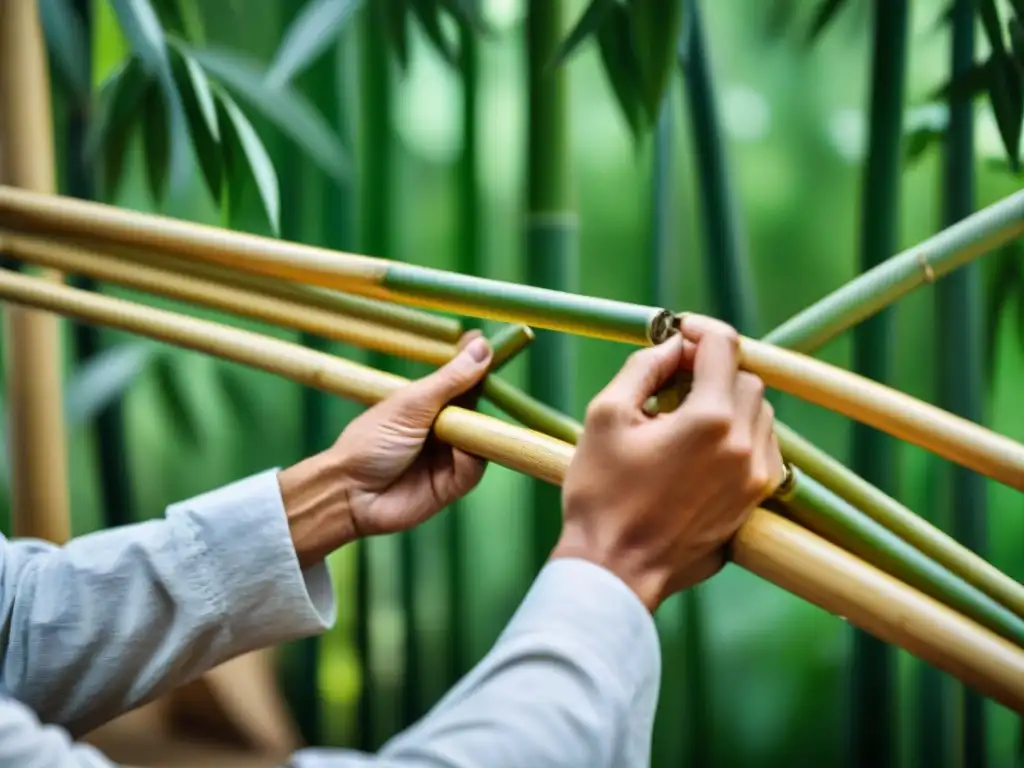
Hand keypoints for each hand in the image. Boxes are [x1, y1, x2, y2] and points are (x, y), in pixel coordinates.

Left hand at [279, 333, 492, 567]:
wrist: (350, 493)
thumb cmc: (370, 442)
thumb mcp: (411, 404)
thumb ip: (450, 379)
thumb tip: (481, 346)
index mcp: (427, 401)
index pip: (460, 375)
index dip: (475, 360)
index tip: (489, 341)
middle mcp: (441, 425)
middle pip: (478, 405)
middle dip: (490, 393)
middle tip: (499, 380)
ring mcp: (448, 453)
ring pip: (483, 436)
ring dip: (480, 430)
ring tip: (469, 424)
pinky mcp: (453, 483)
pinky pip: (476, 468)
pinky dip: (473, 459)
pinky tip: (459, 452)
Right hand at [553, 315, 782, 611]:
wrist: (616, 570)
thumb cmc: (601, 495)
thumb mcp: (606, 416)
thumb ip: (643, 368)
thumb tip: (670, 347)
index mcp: (709, 420)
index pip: (725, 347)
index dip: (699, 330)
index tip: (678, 333)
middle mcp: (744, 446)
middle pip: (746, 379)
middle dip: (712, 370)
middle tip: (671, 381)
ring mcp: (755, 478)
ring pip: (758, 414)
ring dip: (727, 403)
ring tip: (681, 419)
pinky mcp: (754, 502)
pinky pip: (760, 448)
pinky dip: (737, 435)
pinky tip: (699, 449)